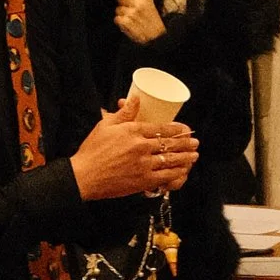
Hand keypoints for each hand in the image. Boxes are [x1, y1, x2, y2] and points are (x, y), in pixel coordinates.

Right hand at [71, 108, 189, 202]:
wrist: (85, 176)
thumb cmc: (92, 150)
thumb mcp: (106, 125)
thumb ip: (124, 113)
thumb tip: (135, 99)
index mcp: (133, 131)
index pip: (160, 128)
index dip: (176, 128)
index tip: (185, 129)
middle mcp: (141, 146)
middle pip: (169, 143)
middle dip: (185, 142)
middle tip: (195, 141)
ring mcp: (144, 164)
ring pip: (171, 159)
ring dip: (185, 157)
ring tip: (194, 155)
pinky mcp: (143, 180)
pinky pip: (165, 176)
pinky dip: (176, 173)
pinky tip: (183, 171)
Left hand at [112, 0, 164, 44]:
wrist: (157, 36)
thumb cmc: (152, 21)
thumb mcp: (150, 4)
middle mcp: (139, 3)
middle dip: (122, 5)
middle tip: (130, 12)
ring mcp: (133, 12)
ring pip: (118, 9)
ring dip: (121, 15)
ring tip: (130, 20)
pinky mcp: (128, 21)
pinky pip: (117, 18)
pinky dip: (120, 22)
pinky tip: (126, 24)